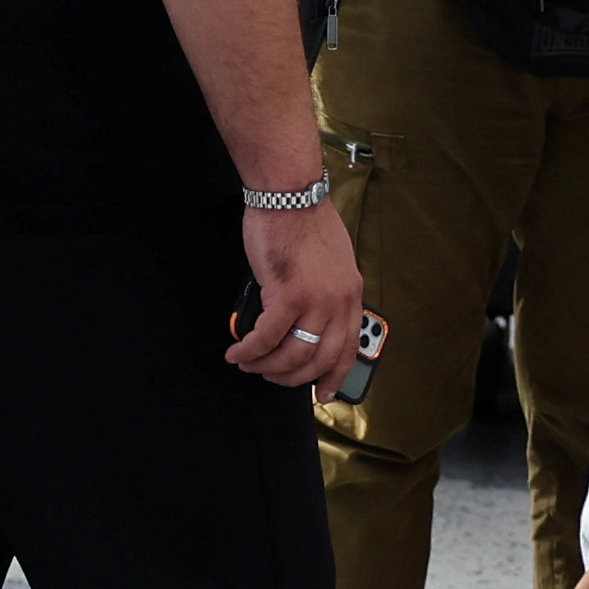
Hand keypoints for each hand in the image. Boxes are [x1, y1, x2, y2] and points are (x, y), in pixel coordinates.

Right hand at [227, 193, 364, 389]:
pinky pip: (266, 337)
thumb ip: (327, 290)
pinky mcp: (285, 295)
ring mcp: (314, 301)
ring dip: (267, 366)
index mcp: (351, 294)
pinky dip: (249, 350)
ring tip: (249, 364)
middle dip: (293, 377)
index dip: (334, 376)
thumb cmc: (304, 219)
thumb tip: (307, 316)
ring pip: (292, 354)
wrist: (289, 195)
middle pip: (319, 359)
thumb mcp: (332, 260)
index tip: (322, 393)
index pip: (348, 347)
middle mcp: (338, 302)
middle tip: (271, 377)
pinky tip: (237, 352)